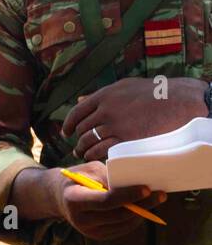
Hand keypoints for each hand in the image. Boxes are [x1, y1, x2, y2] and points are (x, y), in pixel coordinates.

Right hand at [54, 161, 165, 239]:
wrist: (60, 197)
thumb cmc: (78, 178)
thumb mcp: (89, 170)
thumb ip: (109, 177)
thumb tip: (134, 184)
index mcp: (74, 200)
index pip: (106, 201)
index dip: (128, 195)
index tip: (146, 188)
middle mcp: (80, 219)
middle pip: (118, 214)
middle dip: (142, 204)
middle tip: (160, 194)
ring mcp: (89, 231)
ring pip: (124, 223)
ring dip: (142, 212)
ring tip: (155, 199)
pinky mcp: (97, 236)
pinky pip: (122, 228)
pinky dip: (135, 218)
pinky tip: (142, 208)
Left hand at [63, 77, 207, 161]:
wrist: (179, 101)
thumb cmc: (154, 93)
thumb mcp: (125, 87)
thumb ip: (101, 95)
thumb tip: (81, 99)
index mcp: (104, 96)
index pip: (77, 112)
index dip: (68, 124)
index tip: (66, 133)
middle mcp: (106, 110)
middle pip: (82, 128)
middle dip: (77, 139)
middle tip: (77, 147)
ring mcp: (115, 125)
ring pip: (89, 141)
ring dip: (83, 149)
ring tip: (83, 154)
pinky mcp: (126, 139)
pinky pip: (101, 150)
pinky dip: (94, 155)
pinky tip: (94, 157)